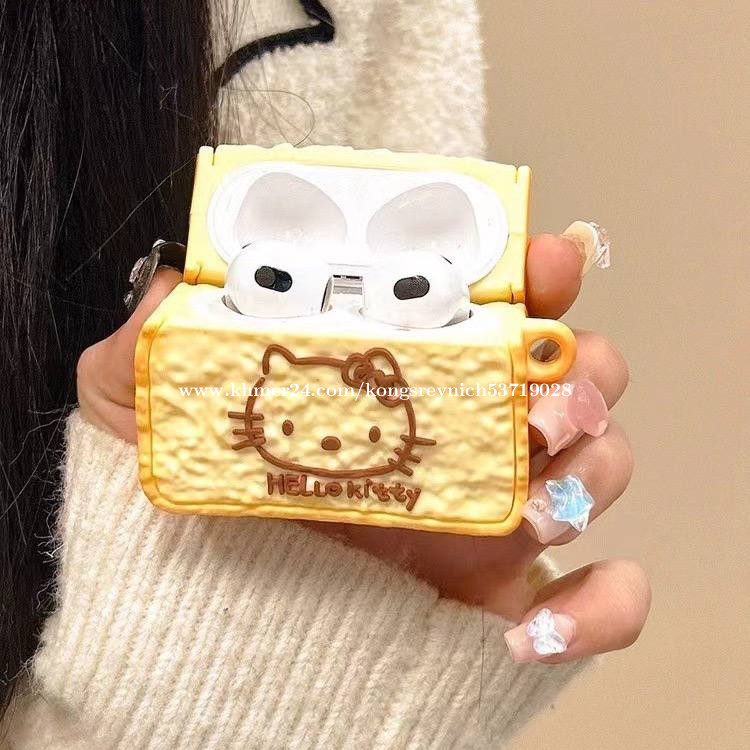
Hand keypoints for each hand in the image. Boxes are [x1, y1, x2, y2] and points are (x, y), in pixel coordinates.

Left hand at [77, 235, 649, 663]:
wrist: (206, 598)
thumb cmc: (198, 487)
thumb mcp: (153, 401)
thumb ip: (152, 341)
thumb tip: (171, 293)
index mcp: (413, 368)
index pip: (506, 299)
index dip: (540, 270)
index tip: (542, 261)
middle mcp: (471, 425)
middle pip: (579, 376)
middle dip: (582, 375)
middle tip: (540, 396)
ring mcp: (498, 505)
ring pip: (599, 466)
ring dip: (591, 472)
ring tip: (529, 503)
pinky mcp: (503, 589)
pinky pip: (597, 598)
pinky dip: (596, 609)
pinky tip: (532, 629)